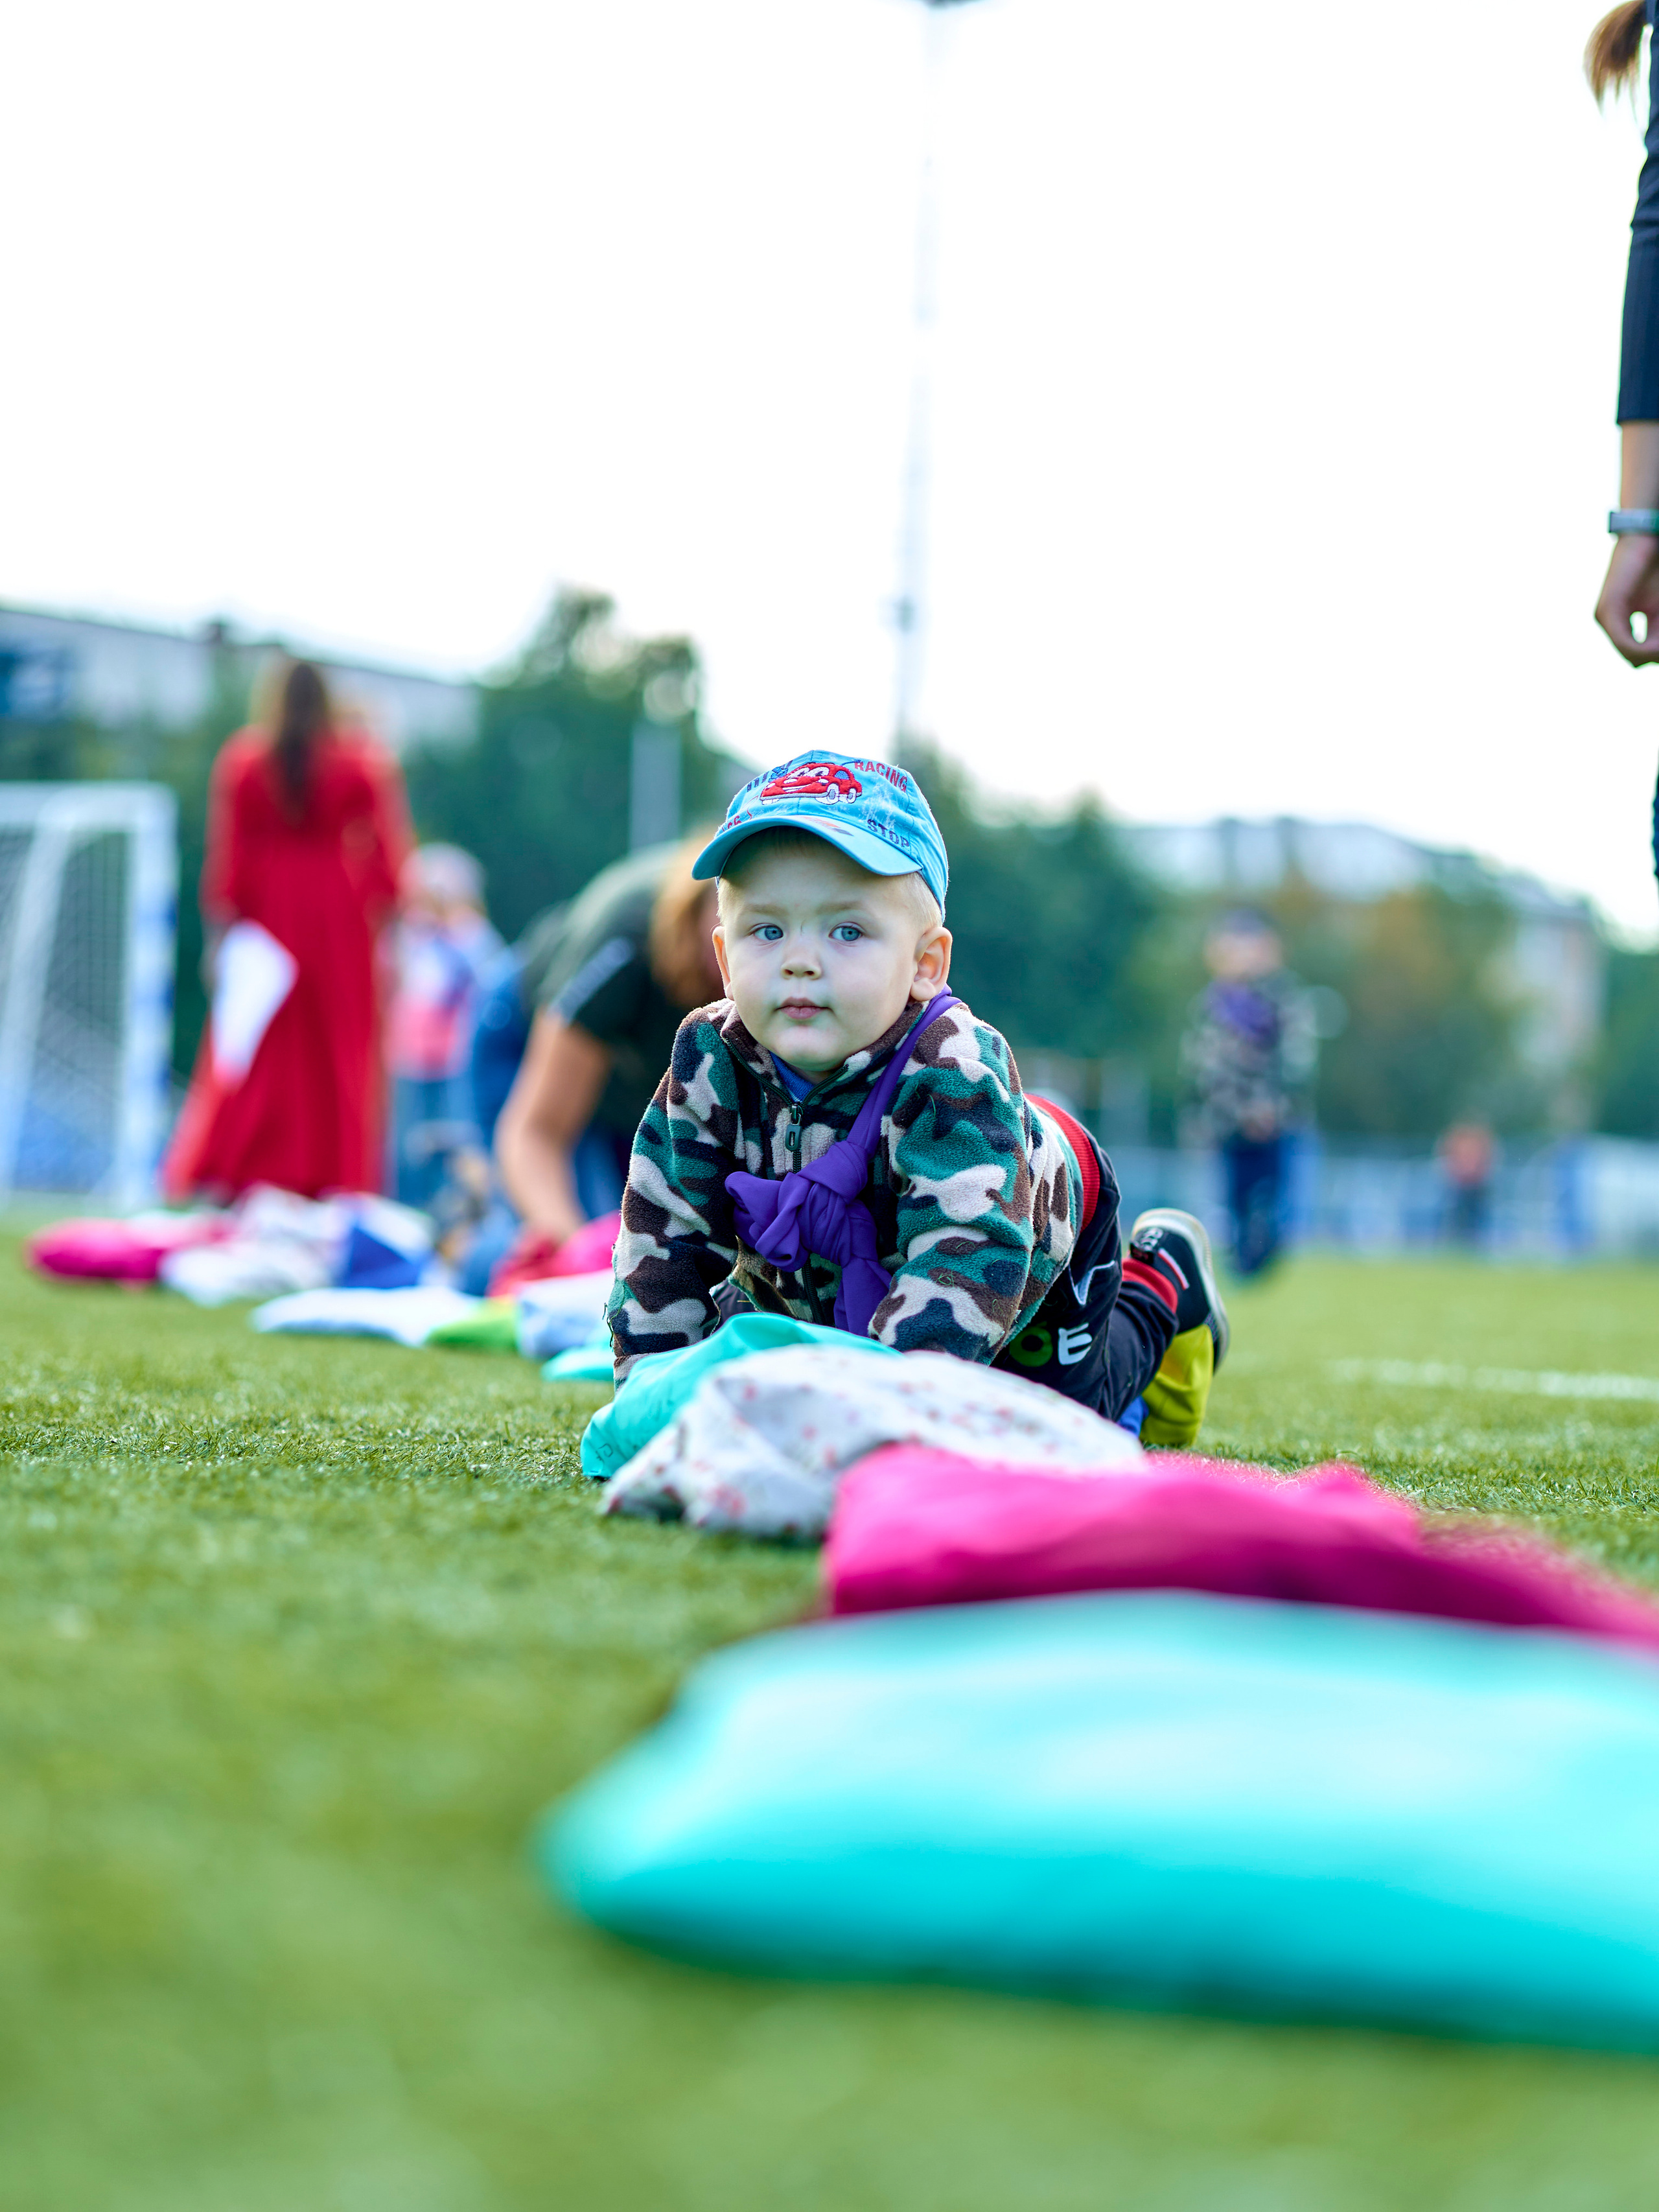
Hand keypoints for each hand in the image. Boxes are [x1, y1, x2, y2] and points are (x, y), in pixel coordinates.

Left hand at [1595, 534, 1658, 664]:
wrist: (1644, 537)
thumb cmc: (1655, 569)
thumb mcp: (1658, 608)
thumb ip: (1655, 632)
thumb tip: (1653, 656)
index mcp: (1621, 624)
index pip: (1638, 655)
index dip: (1655, 654)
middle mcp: (1610, 623)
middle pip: (1635, 657)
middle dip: (1654, 653)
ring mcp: (1606, 617)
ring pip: (1630, 653)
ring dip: (1652, 651)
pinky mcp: (1608, 609)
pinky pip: (1624, 641)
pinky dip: (1642, 646)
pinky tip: (1655, 644)